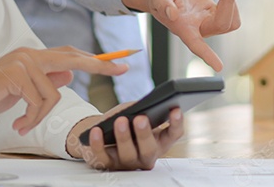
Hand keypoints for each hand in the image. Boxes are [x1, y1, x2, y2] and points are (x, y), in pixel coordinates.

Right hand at [0, 46, 127, 133]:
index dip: (93, 57)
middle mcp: (30, 54)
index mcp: (33, 55)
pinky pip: (38, 101)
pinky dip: (30, 118)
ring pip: (53, 92)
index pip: (69, 53)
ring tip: (23, 124)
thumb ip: (44, 79)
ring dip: (39, 115)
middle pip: (72, 58)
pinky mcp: (16, 74)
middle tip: (122, 68)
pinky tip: (17, 124)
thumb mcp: (21, 88)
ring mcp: (23, 62)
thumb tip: (68, 73)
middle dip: (99, 65)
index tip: (118, 60)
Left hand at [66, 103, 184, 169]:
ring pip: (127, 155)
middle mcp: (145, 155)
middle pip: (149, 150)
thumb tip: (140, 107)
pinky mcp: (107, 165)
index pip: (173, 135)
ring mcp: (126, 163)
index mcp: (158, 141)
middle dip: (145, 134)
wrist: (100, 134)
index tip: (175, 109)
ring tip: (120, 120)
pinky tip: (96, 130)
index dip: (176, 123)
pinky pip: (102, 157)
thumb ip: (140, 109)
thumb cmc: (123, 121)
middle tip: (141, 118)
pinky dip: (98, 144)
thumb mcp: (134, 112)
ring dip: (124, 137)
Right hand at [121, 0, 238, 70]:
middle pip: (223, 24)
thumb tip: (172, 14)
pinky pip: (228, 3)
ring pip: (231, 17)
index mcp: (184, 28)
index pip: (196, 44)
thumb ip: (163, 4)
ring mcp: (208, 19)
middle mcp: (199, 28)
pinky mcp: (213, 10)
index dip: (207, 55)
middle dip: (229, 0)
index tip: (218, 67)